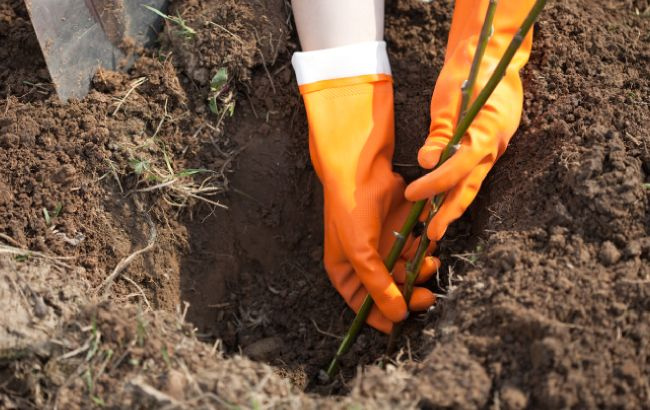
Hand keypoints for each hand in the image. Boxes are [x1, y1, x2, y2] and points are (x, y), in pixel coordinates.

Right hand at [302, 75, 438, 332]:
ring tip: (428, 263)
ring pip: (407, 270)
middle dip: (409, 293)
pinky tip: (427, 242)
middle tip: (427, 295)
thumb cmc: (350, 210)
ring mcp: (384, 244)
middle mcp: (365, 262)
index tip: (403, 325)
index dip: (382, 317)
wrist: (362, 168)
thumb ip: (379, 286)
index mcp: (346, 271)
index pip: (363, 305)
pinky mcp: (400, 229)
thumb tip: (397, 317)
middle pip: (391, 290)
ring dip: (420, 270)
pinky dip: (424, 249)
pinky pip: (416, 249)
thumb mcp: (361, 253)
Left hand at [405, 0, 534, 240]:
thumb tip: (426, 163)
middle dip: (450, 212)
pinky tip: (442, 201)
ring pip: (473, 183)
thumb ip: (440, 132)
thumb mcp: (449, 98)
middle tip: (432, 235)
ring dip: (453, 205)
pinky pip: (472, 173)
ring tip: (435, 226)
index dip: (434, 184)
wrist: (493, 56)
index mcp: (489, 132)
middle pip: (471, 186)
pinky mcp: (488, 147)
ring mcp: (495, 147)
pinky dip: (457, 188)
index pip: (458, 168)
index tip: (412, 194)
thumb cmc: (469, 71)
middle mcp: (496, 145)